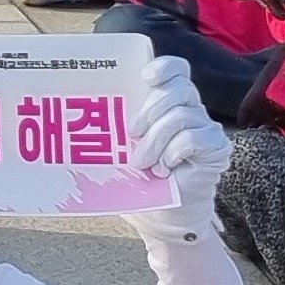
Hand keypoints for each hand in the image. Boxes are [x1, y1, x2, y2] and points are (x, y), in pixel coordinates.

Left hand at [125, 63, 230, 244]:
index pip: (176, 70)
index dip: (164, 67)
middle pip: (179, 89)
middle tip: (131, 134)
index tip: (145, 78)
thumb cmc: (136, 179)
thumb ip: (108, 124)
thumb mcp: (117, 147)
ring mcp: (206, 129)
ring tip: (142, 162)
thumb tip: (67, 107)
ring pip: (183, 115)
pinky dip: (174, 152)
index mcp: (166, 103)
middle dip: (150, 109)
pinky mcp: (217, 149)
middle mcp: (191, 110)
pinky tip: (164, 168)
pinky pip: (196, 138)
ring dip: (156, 140)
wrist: (160, 216)